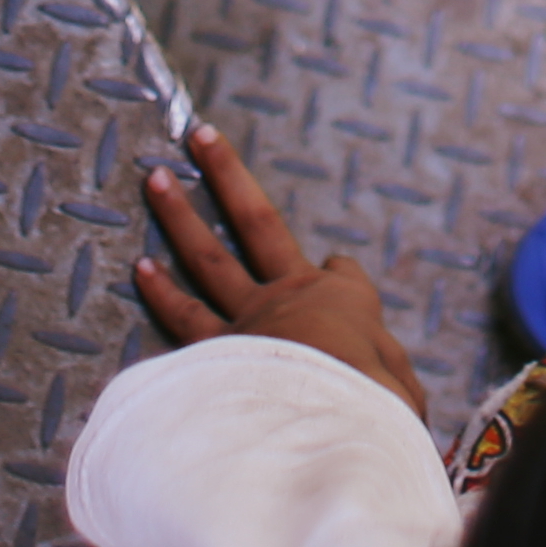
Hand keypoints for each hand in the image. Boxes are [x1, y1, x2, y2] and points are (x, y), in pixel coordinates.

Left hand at [133, 120, 427, 419]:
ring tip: (154, 178)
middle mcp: (290, 295)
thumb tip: (404, 402)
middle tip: (200, 135)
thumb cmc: (374, 399)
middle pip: (255, 221)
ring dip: (178, 215)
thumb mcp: (404, 394)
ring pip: (207, 256)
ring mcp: (245, 317)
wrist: (325, 411)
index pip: (344, 276)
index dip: (340, 274)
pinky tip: (141, 267)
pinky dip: (161, 291)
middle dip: (227, 176)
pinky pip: (182, 315)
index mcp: (343, 299)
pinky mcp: (212, 352)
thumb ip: (396, 388)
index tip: (335, 270)